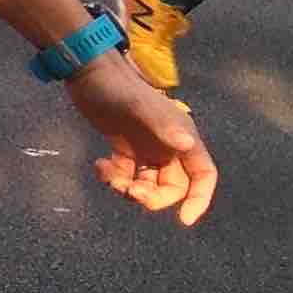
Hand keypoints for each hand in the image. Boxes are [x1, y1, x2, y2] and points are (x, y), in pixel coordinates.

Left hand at [65, 56, 216, 226]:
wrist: (88, 73)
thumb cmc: (116, 86)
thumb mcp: (137, 105)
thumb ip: (162, 124)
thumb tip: (187, 143)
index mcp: (181, 136)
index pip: (204, 175)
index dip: (199, 199)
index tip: (184, 220)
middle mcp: (168, 145)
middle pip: (174, 188)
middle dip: (153, 197)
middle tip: (129, 191)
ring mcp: (146, 148)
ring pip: (148, 185)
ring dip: (129, 190)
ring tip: (109, 176)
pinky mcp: (125, 149)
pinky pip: (127, 177)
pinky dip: (114, 178)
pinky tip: (99, 165)